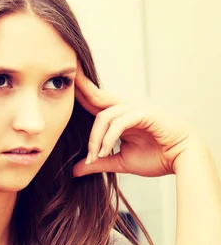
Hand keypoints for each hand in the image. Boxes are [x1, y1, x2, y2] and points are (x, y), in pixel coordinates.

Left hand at [72, 67, 192, 177]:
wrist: (182, 161)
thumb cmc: (156, 158)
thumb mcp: (119, 161)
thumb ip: (98, 162)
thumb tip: (74, 171)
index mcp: (119, 115)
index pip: (94, 101)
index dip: (78, 93)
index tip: (61, 84)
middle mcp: (126, 108)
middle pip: (97, 95)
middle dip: (80, 85)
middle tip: (65, 74)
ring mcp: (137, 108)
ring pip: (104, 116)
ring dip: (95, 138)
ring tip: (93, 157)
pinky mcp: (146, 113)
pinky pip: (119, 122)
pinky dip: (108, 138)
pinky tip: (104, 151)